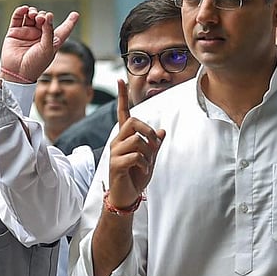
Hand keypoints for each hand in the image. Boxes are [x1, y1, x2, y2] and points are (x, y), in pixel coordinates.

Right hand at [0, 5, 79, 82]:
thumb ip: (49, 31)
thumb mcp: (47, 48)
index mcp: (51, 41)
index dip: (69, 22)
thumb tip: (48, 15)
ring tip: (33, 15)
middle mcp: (39, 36)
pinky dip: (21, 11)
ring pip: (31, 16)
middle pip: (45, 19)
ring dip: (33, 12)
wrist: (17, 73)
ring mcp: (27, 33)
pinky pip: (18, 18)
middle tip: (41, 19)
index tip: (75, 15)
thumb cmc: (35, 65)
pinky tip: (24, 9)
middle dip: (44, 15)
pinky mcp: (15, 32)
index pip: (63, 30)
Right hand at [107, 79, 164, 208]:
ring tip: (146, 163)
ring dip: (148, 153)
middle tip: (153, 146)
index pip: (122, 113)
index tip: (120, 79)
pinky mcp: (115, 165)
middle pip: (133, 122)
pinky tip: (143, 170)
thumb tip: (162, 131)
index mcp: (124, 138)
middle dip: (148, 132)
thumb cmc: (135, 176)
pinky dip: (144, 164)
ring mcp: (114, 153)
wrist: (126, 196)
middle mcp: (117, 142)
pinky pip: (135, 156)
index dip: (122, 97)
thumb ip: (154, 144)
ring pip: (136, 141)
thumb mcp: (149, 158)